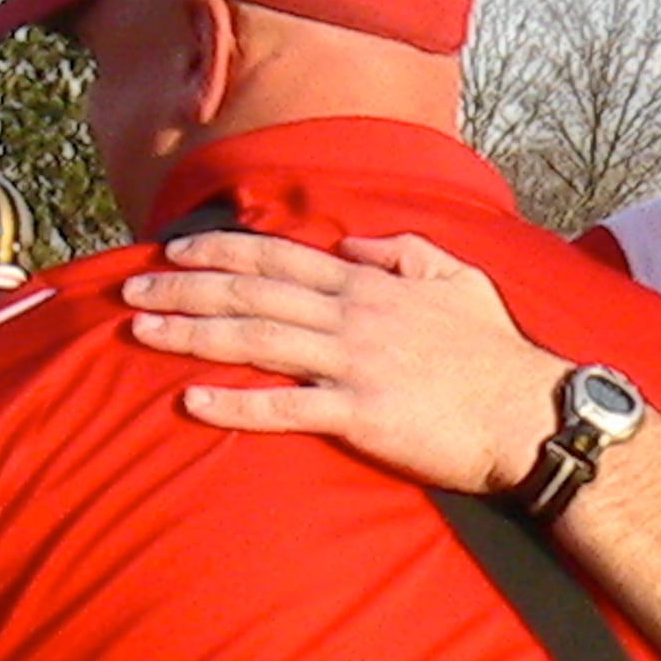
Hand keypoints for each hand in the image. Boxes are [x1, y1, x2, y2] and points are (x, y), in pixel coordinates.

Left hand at [122, 231, 568, 494]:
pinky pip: (286, 408)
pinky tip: (194, 400)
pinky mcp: (361, 415)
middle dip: (185, 289)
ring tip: (143, 332)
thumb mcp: (458, 279)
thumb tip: (352, 244)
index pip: (281, 259)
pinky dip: (236, 403)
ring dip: (194, 334)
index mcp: (373, 284)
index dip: (222, 252)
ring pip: (257, 341)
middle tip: (131, 291)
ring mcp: (355, 364)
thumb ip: (402, 252)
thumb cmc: (496, 353)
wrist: (529, 414)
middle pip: (253, 295)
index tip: (174, 251)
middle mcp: (354, 316)